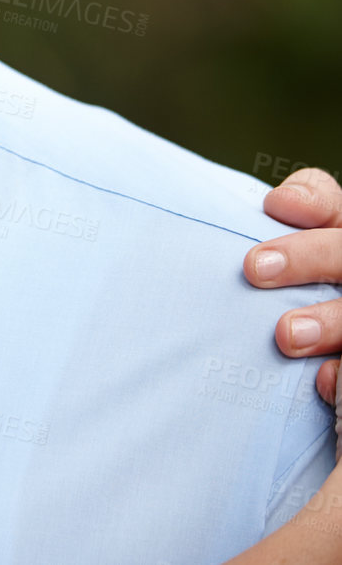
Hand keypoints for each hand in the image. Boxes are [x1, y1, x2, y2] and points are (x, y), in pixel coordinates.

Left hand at [245, 169, 341, 403]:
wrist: (304, 375)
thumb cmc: (270, 303)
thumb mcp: (265, 271)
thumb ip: (254, 245)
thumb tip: (250, 222)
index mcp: (330, 237)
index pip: (327, 202)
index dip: (309, 199)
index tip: (274, 206)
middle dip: (307, 257)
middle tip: (254, 269)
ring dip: (329, 321)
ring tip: (286, 337)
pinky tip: (321, 380)